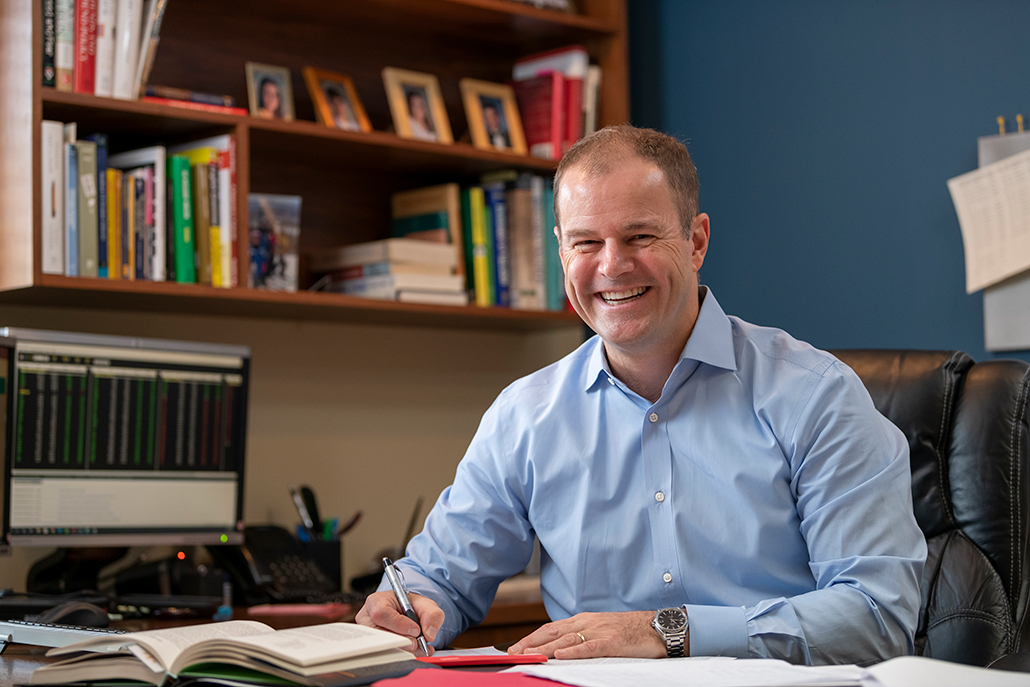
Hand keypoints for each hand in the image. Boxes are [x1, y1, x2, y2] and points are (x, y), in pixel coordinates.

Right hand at [355, 590, 443, 655]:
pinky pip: (386, 654)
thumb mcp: (426, 605)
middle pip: (379, 634)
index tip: (415, 630)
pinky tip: (415, 651)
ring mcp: (369, 635)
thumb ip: (432, 615)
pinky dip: (403, 654)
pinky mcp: (375, 647)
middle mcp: (368, 618)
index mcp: (377, 601)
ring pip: (382, 647)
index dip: (399, 624)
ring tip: (420, 647)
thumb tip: (428, 635)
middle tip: (417, 643)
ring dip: (404, 649)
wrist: (408, 613)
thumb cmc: (412, 606)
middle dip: (401, 641)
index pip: (381, 613)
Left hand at [507, 610, 669, 659]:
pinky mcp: (612, 641)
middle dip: (531, 643)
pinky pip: (590, 647)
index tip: (515, 648)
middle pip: (552, 632)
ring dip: (545, 649)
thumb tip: (559, 649)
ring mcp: (599, 631)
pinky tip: (561, 655)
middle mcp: (588, 623)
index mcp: (583, 620)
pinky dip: (574, 651)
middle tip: (513, 653)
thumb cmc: (629, 631)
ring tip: (528, 656)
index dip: (531, 638)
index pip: (551, 628)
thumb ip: (581, 637)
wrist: (657, 626)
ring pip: (566, 640)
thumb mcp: (601, 630)